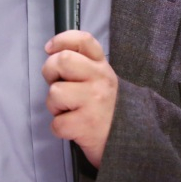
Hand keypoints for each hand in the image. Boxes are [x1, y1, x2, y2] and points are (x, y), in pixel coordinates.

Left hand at [41, 30, 117, 168]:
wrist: (131, 141)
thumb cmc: (105, 109)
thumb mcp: (100, 81)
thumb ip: (82, 65)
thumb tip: (52, 54)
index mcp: (102, 66)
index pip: (83, 40)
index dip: (61, 40)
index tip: (50, 49)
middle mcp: (100, 79)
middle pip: (63, 60)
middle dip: (50, 72)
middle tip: (56, 85)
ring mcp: (94, 101)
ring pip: (55, 92)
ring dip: (54, 106)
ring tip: (68, 111)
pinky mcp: (87, 125)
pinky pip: (57, 123)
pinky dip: (59, 128)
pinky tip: (73, 128)